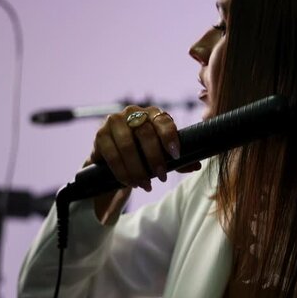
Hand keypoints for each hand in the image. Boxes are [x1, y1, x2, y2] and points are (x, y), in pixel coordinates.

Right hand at [86, 105, 200, 222]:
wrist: (113, 157)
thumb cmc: (142, 153)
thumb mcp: (161, 155)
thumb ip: (177, 160)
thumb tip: (196, 165)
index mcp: (153, 114)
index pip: (164, 121)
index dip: (170, 138)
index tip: (176, 156)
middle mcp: (133, 112)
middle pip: (145, 133)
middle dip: (154, 158)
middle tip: (161, 178)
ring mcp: (114, 121)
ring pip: (128, 145)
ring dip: (138, 169)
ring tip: (145, 185)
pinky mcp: (100, 134)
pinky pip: (112, 154)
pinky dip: (122, 171)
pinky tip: (129, 182)